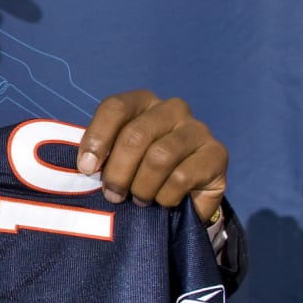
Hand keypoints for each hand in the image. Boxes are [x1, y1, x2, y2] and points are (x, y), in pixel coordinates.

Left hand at [76, 90, 226, 221]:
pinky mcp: (217, 153)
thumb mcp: (115, 159)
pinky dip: (165, 196)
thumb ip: (100, 155)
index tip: (86, 169)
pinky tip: (162, 201)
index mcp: (143, 101)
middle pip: (136, 135)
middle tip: (112, 195)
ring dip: (142, 186)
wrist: (184, 195)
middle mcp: (172, 109)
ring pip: (159, 157)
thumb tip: (85, 166)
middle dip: (117, 171)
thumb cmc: (140, 171)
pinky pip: (182, 177)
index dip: (97, 138)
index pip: (115, 107)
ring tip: (138, 199)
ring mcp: (197, 129)